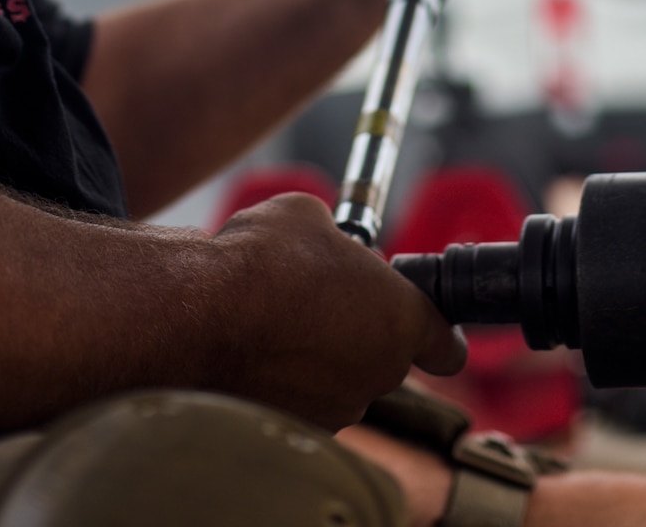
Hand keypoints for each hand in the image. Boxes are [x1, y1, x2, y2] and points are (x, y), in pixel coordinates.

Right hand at [210, 193, 464, 428]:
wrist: (200, 316)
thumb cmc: (266, 258)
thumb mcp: (311, 217)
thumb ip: (336, 240)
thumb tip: (325, 243)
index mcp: (401, 321)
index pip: (446, 345)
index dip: (434, 328)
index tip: (416, 313)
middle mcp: (378, 375)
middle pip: (385, 356)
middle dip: (361, 329)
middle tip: (323, 296)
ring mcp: (335, 410)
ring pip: (340, 379)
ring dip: (321, 355)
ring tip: (278, 317)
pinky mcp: (293, 428)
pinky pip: (302, 398)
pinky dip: (286, 378)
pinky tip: (256, 346)